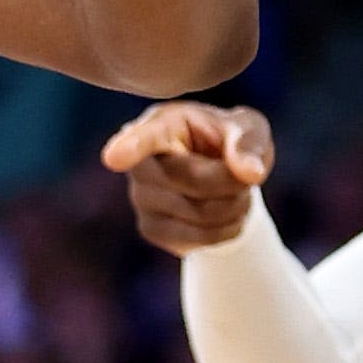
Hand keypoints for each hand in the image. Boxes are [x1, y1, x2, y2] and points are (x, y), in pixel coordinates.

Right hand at [100, 102, 274, 255]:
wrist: (220, 181)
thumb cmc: (230, 143)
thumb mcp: (248, 129)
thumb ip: (249, 143)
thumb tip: (249, 174)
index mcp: (161, 124)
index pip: (145, 137)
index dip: (129, 147)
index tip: (113, 157)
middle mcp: (141, 162)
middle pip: (196, 182)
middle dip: (234, 183)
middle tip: (242, 172)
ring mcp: (140, 198)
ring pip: (203, 214)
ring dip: (236, 207)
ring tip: (233, 192)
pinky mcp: (150, 229)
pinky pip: (201, 238)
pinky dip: (228, 229)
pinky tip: (223, 213)